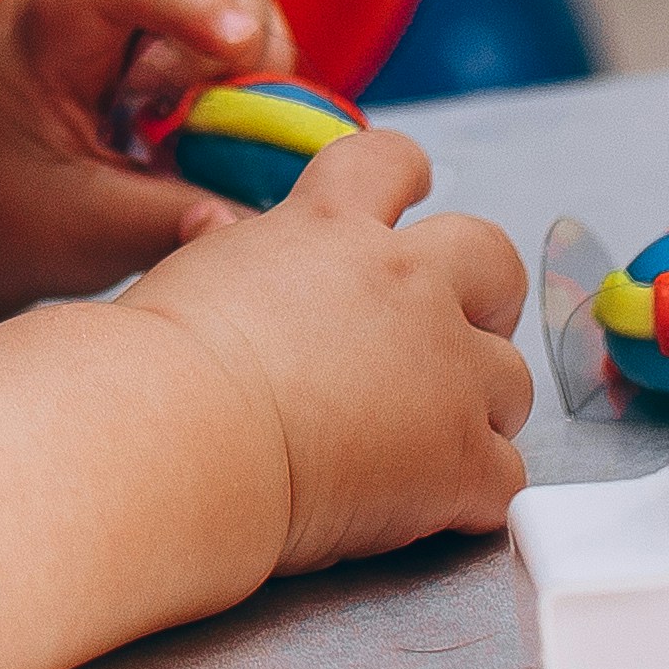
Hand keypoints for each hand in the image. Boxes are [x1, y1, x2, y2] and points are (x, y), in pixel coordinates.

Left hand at [0, 0, 294, 309]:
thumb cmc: (4, 199)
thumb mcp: (71, 227)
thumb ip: (159, 222)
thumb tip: (248, 220)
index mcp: (46, 21)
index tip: (235, 46)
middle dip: (224, 37)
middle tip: (180, 124)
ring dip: (246, 50)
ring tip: (188, 124)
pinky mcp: (179, 13)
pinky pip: (249, 7)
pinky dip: (253, 62)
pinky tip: (205, 119)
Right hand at [128, 126, 531, 576]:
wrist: (178, 438)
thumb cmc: (157, 364)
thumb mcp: (195, 274)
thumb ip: (236, 250)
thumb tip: (222, 229)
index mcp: (331, 225)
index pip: (392, 160)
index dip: (406, 177)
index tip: (407, 198)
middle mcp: (405, 282)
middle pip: (493, 259)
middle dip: (485, 295)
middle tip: (449, 336)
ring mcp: (445, 370)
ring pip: (511, 379)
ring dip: (478, 407)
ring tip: (424, 443)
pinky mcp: (462, 459)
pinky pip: (503, 474)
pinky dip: (471, 492)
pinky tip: (427, 508)